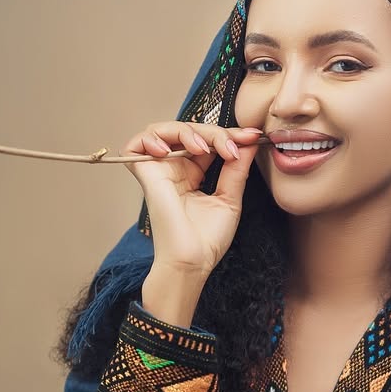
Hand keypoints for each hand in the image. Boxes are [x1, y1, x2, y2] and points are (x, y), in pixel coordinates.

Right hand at [118, 119, 262, 277]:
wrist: (192, 261)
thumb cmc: (207, 239)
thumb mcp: (229, 197)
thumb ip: (237, 168)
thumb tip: (250, 142)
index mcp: (192, 173)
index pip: (207, 141)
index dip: (228, 134)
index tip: (253, 137)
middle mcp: (174, 169)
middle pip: (190, 131)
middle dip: (215, 133)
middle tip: (233, 146)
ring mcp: (159, 170)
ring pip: (165, 130)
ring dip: (187, 131)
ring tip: (203, 148)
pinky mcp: (145, 175)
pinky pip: (137, 144)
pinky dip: (151, 139)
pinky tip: (169, 151)